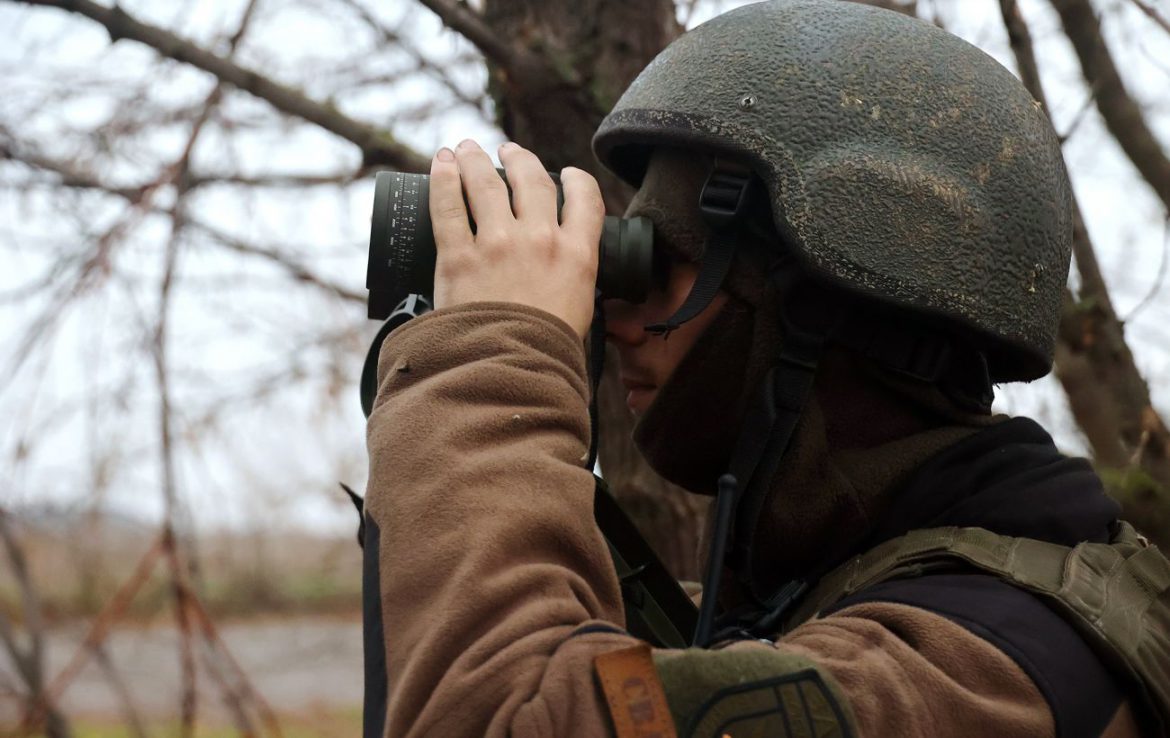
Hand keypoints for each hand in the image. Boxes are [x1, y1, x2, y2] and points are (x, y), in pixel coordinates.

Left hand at [429, 139, 603, 338]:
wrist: (509, 371)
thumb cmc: (547, 354)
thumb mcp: (580, 315)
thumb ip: (576, 289)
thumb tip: (571, 291)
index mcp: (577, 255)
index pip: (584, 198)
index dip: (575, 180)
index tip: (565, 175)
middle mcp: (540, 240)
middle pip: (531, 181)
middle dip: (519, 159)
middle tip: (508, 151)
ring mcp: (497, 244)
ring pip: (486, 183)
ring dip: (475, 159)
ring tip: (467, 148)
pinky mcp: (458, 256)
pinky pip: (446, 206)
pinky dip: (442, 179)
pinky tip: (441, 163)